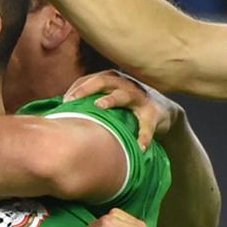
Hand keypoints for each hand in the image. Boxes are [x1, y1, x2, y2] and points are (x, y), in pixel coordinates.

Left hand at [65, 70, 181, 150]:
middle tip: (73, 100)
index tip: (64, 101)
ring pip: (125, 95)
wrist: (164, 112)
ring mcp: (141, 98)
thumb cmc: (128, 108)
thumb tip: (62, 111)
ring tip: (100, 106)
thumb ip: (91, 102)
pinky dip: (144, 136)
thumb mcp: (111, 100)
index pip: (91, 79)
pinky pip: (148, 125)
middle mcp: (126, 84)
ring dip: (112, 99)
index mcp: (113, 80)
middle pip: (104, 80)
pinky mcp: (154, 113)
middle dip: (87, 88)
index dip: (77, 88)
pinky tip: (140, 147)